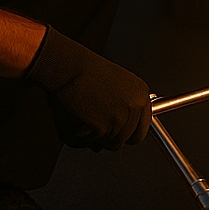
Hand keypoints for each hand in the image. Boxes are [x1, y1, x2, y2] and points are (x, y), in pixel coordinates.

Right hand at [23, 28, 152, 150]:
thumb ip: (125, 104)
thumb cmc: (84, 70)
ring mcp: (119, 119)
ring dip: (92, 138)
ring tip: (82, 119)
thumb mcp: (117, 82)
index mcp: (140, 95)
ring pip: (106, 144)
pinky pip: (91, 143)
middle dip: (107, 138)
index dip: (126, 136)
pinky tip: (76, 120)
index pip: (140, 131)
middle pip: (123, 141)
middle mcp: (134, 108)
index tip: (118, 135)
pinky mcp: (102, 127)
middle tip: (94, 128)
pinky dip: (80, 137)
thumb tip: (123, 123)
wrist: (67, 65)